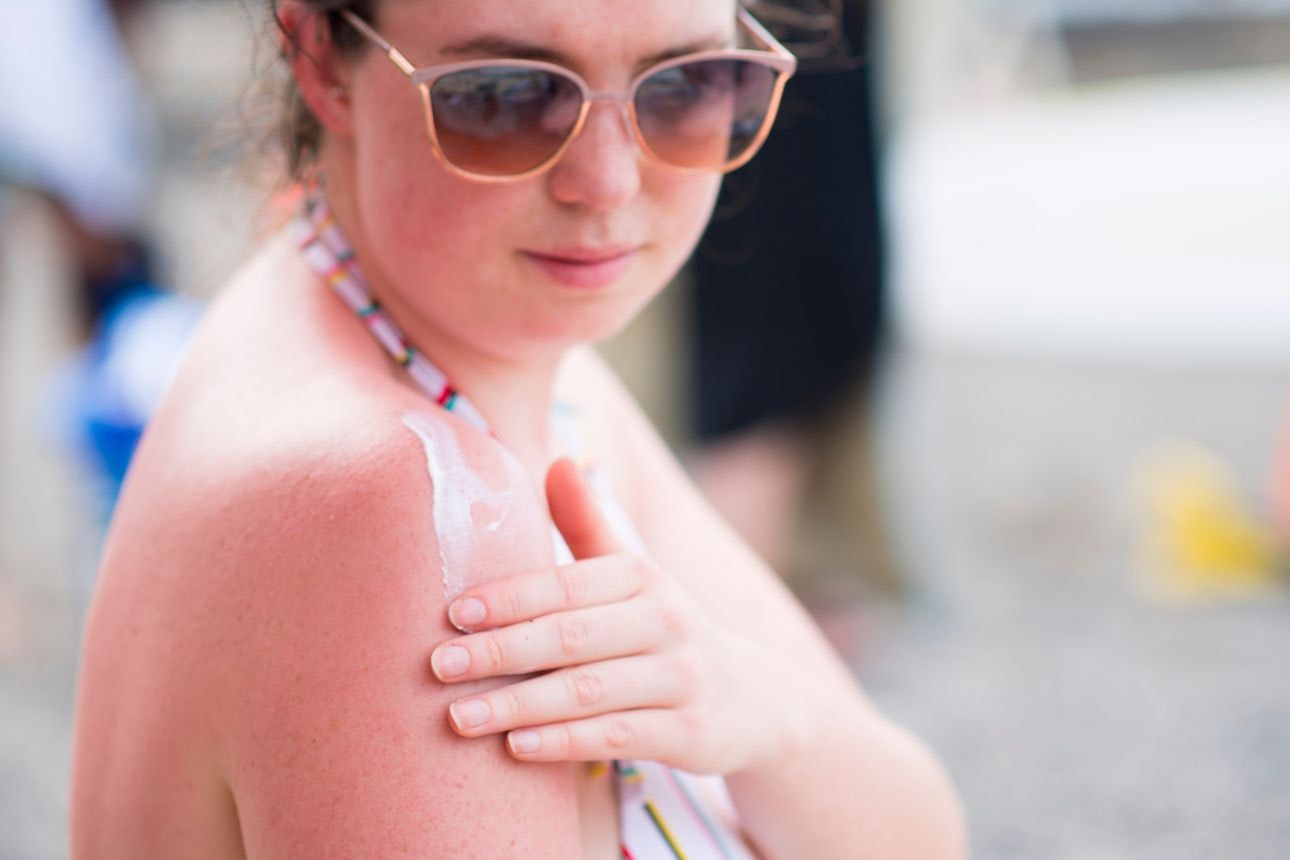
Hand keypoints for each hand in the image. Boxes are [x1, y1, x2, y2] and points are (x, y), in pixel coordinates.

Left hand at [429, 458, 803, 772]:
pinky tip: (516, 747)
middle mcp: (667, 621)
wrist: (755, 699)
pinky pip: (619, 737)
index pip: (567, 583)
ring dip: (520, 704)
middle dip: (500, 650)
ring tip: (459, 716)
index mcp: (643, 576)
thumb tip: (560, 457)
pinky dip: (565, 742)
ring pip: (589, 691)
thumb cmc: (664, 630)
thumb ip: (588, 523)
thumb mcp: (635, 573)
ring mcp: (682, 679)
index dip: (510, 597)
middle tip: (437, 667)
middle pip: (571, 636)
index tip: (452, 613)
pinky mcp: (690, 733)